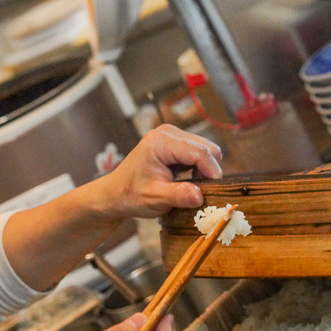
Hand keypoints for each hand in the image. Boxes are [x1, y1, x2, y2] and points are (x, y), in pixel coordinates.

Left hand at [96, 124, 223, 219]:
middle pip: (208, 148)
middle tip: (201, 191)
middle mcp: (169, 132)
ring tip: (192, 186)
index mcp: (161, 142)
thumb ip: (179, 196)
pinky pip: (200, 152)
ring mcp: (173, 135)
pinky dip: (200, 168)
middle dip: (210, 171)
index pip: (200, 152)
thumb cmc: (132, 195)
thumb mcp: (155, 198)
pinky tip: (188, 179)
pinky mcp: (176, 141)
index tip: (214, 192)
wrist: (116, 192)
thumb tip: (200, 196)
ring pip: (207, 150)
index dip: (212, 172)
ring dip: (205, 170)